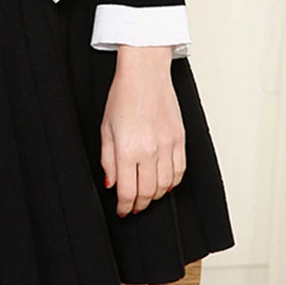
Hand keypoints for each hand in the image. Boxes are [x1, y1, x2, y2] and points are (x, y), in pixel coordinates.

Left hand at [101, 47, 185, 215]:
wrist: (145, 74)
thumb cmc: (123, 95)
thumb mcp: (105, 128)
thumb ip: (108, 159)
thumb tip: (111, 182)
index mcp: (128, 149)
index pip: (127, 191)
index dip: (124, 206)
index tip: (122, 210)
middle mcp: (150, 151)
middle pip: (148, 192)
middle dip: (139, 204)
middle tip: (133, 206)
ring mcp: (167, 146)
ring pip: (165, 186)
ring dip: (156, 196)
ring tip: (147, 196)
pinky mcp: (180, 139)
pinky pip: (179, 171)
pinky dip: (172, 183)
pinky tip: (164, 183)